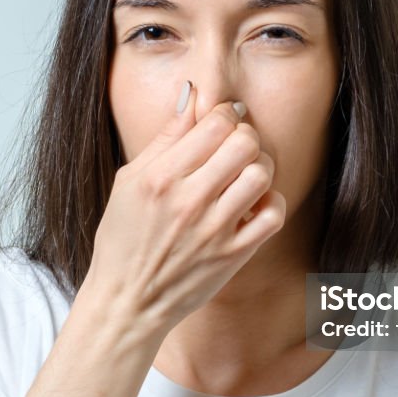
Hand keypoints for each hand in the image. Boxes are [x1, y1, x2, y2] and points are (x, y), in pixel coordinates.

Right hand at [83, 81, 285, 333]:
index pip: (214, 123)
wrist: (127, 301)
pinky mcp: (234, 255)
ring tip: (244, 173)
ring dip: (258, 166)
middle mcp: (189, 201)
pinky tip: (254, 203)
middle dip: (244, 136)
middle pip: (244, 142)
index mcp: (160, 178)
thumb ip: (165, 138)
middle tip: (235, 145)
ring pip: (261, 174)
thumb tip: (191, 95)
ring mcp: (215, 230)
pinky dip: (271, 202)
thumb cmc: (123, 237)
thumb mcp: (130, 181)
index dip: (224, 113)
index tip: (222, 120)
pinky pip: (274, 214)